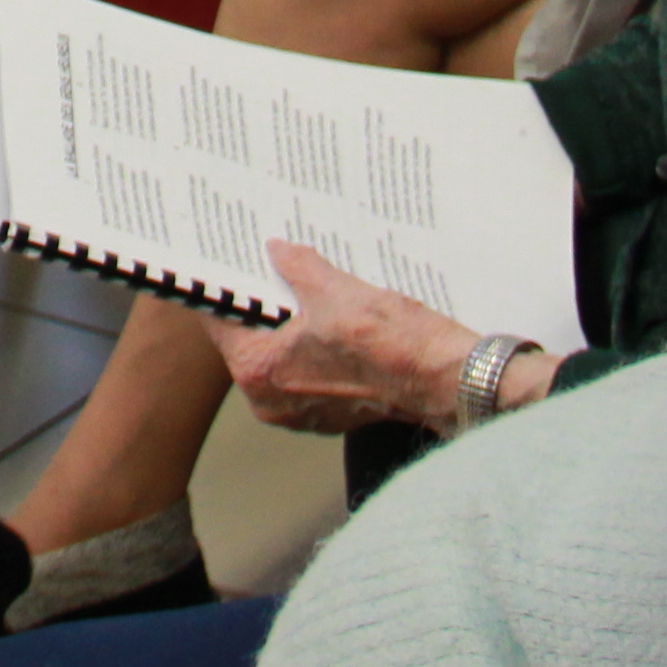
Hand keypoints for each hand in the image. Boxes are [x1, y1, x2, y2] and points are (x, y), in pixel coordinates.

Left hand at [206, 244, 480, 436]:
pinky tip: (332, 322)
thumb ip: (297, 267)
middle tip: (274, 267)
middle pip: (249, 339)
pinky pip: (306, 373)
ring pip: (280, 356)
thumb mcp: (334, 289)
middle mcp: (272, 401)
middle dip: (264, 305)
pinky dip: (313, 349)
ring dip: (291, 327)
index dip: (228, 288)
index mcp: (260, 370)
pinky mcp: (328, 414)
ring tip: (309, 291)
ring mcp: (300, 412)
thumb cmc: (391, 345)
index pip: (222, 321)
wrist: (444, 380)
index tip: (231, 265)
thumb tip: (279, 252)